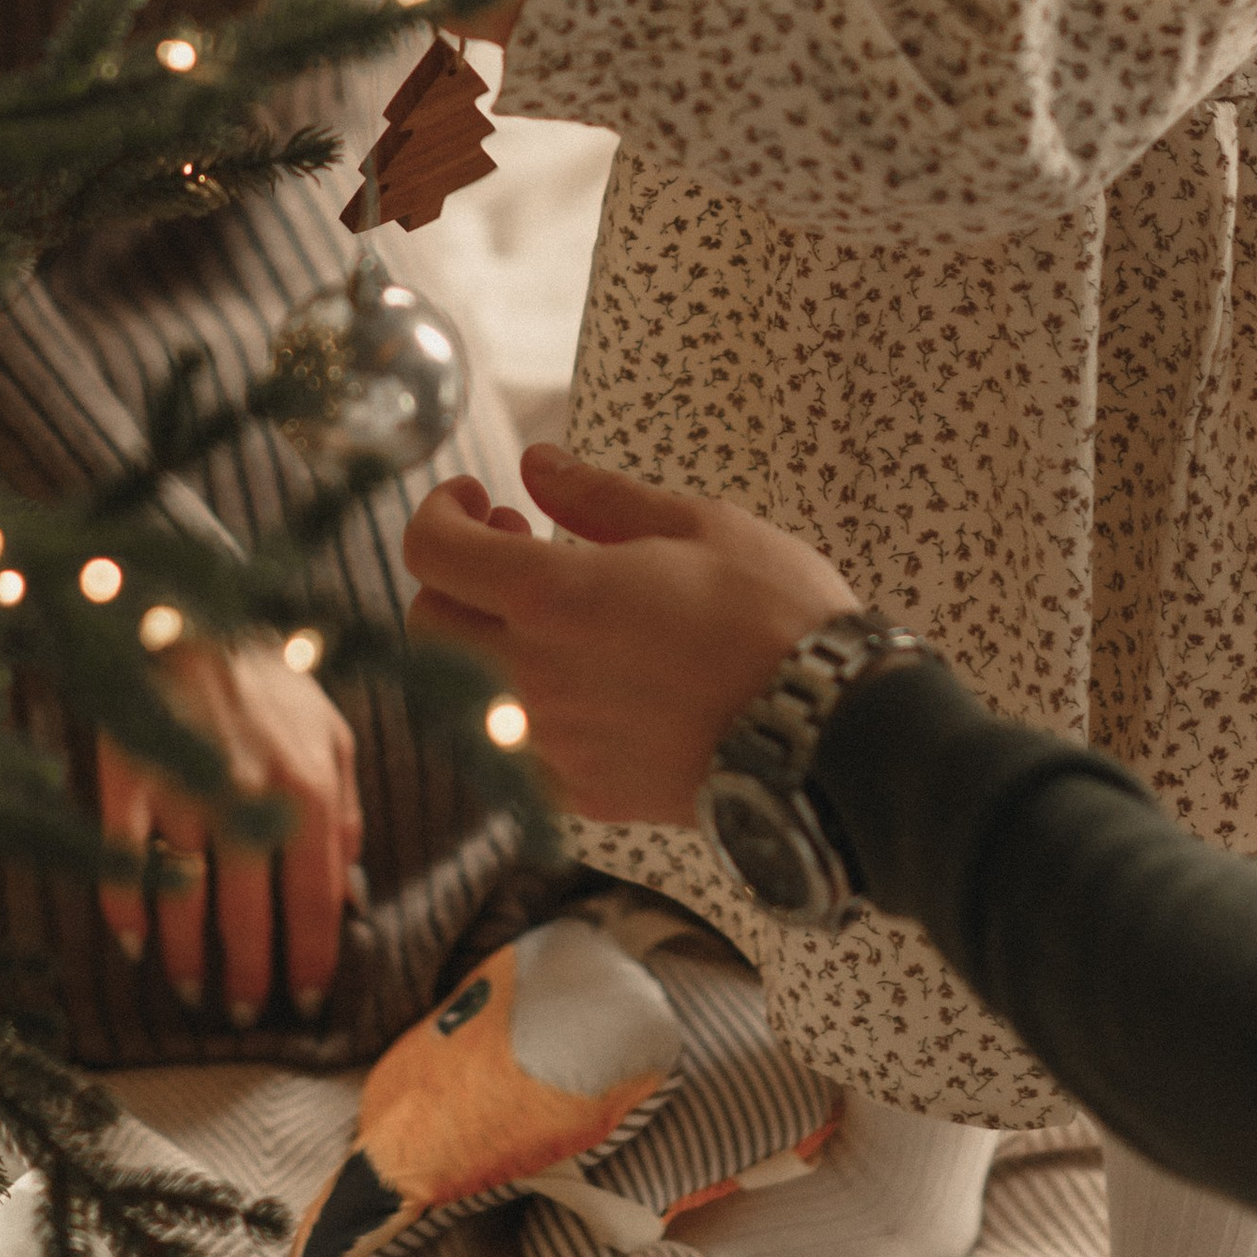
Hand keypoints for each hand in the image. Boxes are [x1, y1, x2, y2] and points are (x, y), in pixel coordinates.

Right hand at [96, 639, 361, 1020]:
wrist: (189, 610)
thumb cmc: (267, 679)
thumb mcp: (331, 733)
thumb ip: (346, 810)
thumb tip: (352, 888)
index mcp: (309, 789)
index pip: (315, 901)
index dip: (311, 961)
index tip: (307, 1001)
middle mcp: (249, 798)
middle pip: (250, 918)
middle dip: (251, 978)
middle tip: (249, 1016)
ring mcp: (183, 791)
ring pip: (185, 904)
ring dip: (188, 961)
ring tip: (192, 993)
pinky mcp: (127, 781)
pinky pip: (123, 866)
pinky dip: (128, 914)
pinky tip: (136, 945)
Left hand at [403, 441, 857, 823]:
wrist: (829, 736)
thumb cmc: (773, 616)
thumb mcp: (695, 524)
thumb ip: (597, 497)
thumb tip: (535, 463)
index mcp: (550, 599)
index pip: (432, 553)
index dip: (438, 512)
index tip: (476, 496)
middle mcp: (530, 679)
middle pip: (427, 625)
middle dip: (456, 575)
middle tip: (516, 544)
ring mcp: (552, 746)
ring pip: (459, 693)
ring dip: (482, 641)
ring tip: (556, 614)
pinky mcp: (582, 794)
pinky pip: (512, 749)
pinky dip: (519, 706)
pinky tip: (578, 680)